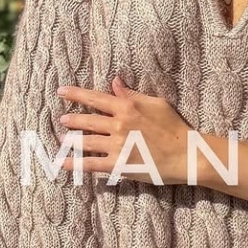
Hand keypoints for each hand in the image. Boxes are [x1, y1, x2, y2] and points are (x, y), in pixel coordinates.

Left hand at [56, 75, 193, 185]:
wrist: (186, 154)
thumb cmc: (174, 127)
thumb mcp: (156, 103)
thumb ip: (132, 94)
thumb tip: (115, 82)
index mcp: (127, 107)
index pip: (95, 98)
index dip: (76, 94)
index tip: (62, 91)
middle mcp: (118, 125)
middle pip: (87, 120)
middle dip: (71, 119)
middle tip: (62, 119)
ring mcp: (117, 145)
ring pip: (85, 142)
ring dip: (70, 140)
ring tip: (61, 140)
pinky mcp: (118, 165)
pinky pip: (91, 164)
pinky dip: (74, 164)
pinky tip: (62, 164)